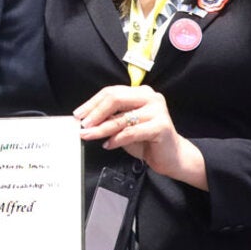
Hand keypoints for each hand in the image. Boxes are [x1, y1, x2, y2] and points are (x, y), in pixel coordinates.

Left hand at [75, 84, 208, 189]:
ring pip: (121, 118)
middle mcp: (150, 97)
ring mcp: (157, 110)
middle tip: (82, 125)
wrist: (172, 157)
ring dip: (101, 129)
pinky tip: (108, 145)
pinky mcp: (161, 126)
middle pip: (115, 99)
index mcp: (141, 92)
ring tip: (88, 135)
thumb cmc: (147, 140)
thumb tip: (86, 119)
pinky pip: (131, 132)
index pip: (112, 92)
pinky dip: (116, 139)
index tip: (79, 114)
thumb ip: (111, 119)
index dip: (92, 103)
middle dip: (95, 112)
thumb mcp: (125, 126)